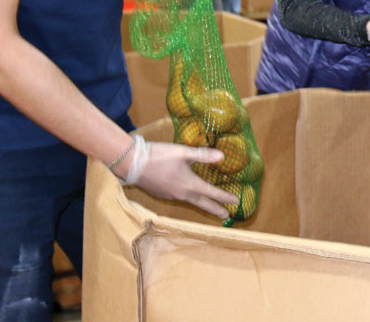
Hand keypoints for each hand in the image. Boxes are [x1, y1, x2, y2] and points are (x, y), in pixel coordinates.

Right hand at [118, 135, 237, 219]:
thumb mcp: (183, 152)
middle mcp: (182, 194)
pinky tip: (186, 193)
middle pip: (203, 204)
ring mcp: (171, 195)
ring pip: (191, 202)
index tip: (236, 202)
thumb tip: (222, 157)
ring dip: (202, 204)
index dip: (225, 197)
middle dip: (215, 209)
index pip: (212, 193)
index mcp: (190, 185)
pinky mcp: (162, 194)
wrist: (133, 164)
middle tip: (226, 215)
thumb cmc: (159, 156)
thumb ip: (202, 155)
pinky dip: (189, 199)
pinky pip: (180, 198)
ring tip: (208, 205)